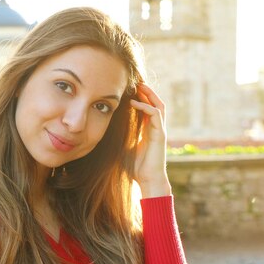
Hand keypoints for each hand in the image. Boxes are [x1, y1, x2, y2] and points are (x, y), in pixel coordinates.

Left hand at [129, 83, 170, 197]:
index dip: (140, 98)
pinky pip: (156, 115)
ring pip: (158, 105)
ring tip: (139, 85)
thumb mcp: (124, 149)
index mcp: (149, 131)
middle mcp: (156, 129)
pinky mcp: (160, 135)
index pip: (147, 108)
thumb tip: (103, 133)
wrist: (148, 181)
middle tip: (136, 81)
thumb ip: (119, 139)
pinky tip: (135, 103)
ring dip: (149, 94)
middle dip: (146, 92)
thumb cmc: (136, 169)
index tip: (129, 89)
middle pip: (155, 103)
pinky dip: (146, 107)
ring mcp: (160, 131)